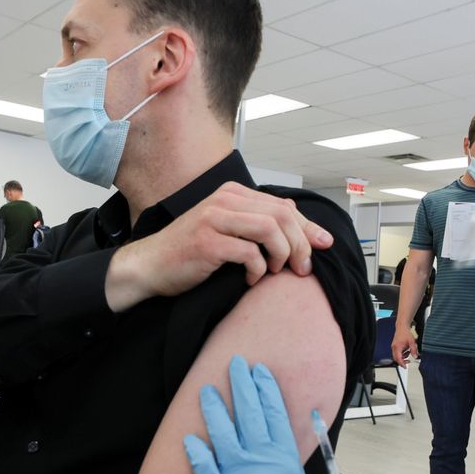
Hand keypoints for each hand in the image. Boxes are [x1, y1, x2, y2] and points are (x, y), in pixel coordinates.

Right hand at [105, 182, 332, 311]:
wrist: (150, 266)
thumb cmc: (190, 251)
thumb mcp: (227, 228)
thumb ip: (257, 217)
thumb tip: (293, 208)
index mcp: (232, 194)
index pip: (283, 205)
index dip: (308, 226)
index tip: (324, 245)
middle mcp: (224, 200)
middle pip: (282, 215)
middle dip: (301, 243)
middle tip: (302, 267)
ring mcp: (214, 219)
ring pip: (270, 230)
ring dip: (282, 254)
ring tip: (275, 271)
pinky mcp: (207, 242)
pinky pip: (248, 253)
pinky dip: (258, 269)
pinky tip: (251, 279)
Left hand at [184, 358, 348, 473]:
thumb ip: (294, 472)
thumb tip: (289, 454)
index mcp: (286, 460)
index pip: (277, 414)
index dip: (268, 390)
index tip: (262, 372)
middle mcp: (262, 461)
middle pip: (251, 412)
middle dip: (243, 384)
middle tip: (236, 363)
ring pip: (222, 429)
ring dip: (215, 406)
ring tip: (208, 390)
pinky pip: (201, 462)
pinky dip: (194, 448)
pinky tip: (188, 436)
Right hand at [390, 325, 417, 367]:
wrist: (402, 327)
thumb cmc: (405, 333)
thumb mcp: (412, 342)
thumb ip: (414, 350)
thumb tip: (415, 356)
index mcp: (397, 347)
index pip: (398, 358)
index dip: (402, 364)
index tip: (405, 367)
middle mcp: (394, 348)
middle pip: (396, 358)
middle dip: (402, 361)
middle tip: (408, 361)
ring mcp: (394, 347)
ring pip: (396, 356)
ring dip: (402, 357)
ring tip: (408, 353)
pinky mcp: (394, 346)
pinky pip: (397, 353)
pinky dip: (402, 354)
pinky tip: (406, 350)